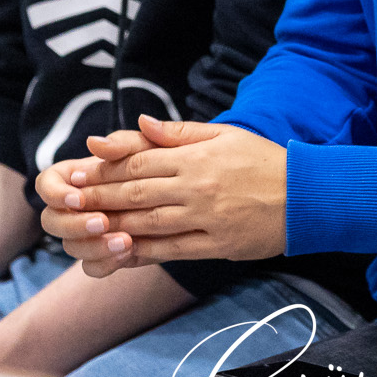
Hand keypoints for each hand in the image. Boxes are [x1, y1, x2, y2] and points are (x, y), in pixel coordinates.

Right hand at [33, 130, 153, 275]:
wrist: (185, 195)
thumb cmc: (161, 161)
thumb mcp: (147, 148)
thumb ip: (123, 143)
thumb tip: (94, 142)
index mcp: (73, 177)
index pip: (46, 185)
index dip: (55, 193)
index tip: (79, 197)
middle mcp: (73, 208)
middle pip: (51, 221)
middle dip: (74, 224)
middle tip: (102, 222)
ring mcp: (85, 234)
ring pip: (70, 247)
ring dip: (93, 246)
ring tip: (125, 241)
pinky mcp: (102, 255)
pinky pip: (92, 267)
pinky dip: (106, 263)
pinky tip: (129, 253)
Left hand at [39, 116, 285, 269]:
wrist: (307, 196)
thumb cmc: (264, 160)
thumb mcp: (225, 134)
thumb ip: (179, 133)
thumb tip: (140, 123)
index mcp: (196, 157)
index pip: (141, 161)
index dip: (107, 168)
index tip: (79, 172)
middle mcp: (196, 187)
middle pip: (137, 192)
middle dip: (100, 197)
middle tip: (69, 201)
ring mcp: (205, 218)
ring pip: (149, 222)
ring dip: (114, 225)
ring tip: (85, 226)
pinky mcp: (216, 245)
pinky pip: (172, 250)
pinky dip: (144, 252)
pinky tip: (121, 253)